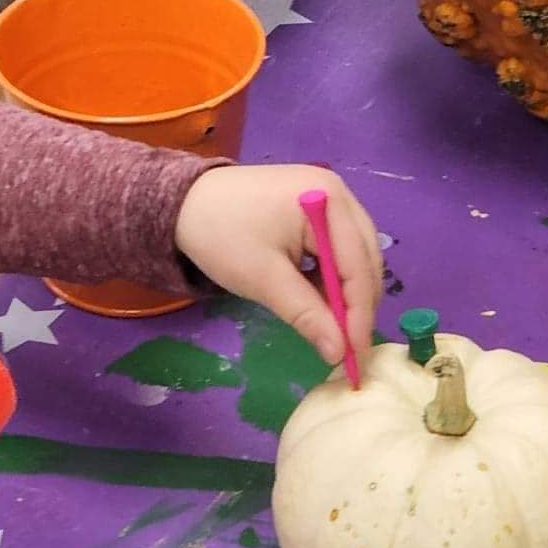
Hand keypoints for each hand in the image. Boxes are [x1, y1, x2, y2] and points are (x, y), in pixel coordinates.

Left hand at [174, 164, 382, 368]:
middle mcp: (337, 191)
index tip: (355, 356)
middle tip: (346, 347)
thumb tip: (340, 353)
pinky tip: (319, 298)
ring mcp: (327, 195)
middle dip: (357, 304)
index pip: (357, 266)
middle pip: (364, 257)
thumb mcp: (264, 279)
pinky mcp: (315, 204)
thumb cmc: (222, 236)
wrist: (182, 203)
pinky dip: (332, 275)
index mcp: (328, 200)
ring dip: (346, 291)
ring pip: (354, 254)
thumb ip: (307, 315)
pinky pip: (337, 245)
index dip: (359, 314)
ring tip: (333, 327)